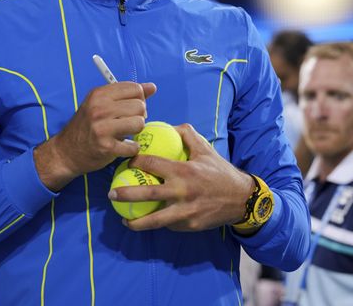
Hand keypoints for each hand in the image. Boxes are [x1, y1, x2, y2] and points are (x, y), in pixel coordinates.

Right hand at [34, 81, 156, 190]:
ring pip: (139, 124)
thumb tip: (152, 87)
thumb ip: (127, 94)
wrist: (66, 152)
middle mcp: (99, 108)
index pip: (135, 89)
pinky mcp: (105, 147)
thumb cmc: (87, 126)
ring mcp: (101, 128)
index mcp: (99, 94)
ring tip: (125, 133)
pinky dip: (131, 149)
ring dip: (136, 132)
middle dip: (139, 116)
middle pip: (140, 106)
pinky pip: (133, 146)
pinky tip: (122, 147)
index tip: (131, 108)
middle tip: (127, 123)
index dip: (139, 99)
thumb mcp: (102, 104)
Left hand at [110, 124, 253, 231]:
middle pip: (147, 194)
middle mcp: (182, 192)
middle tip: (111, 193)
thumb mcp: (204, 148)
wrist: (241, 199)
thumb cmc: (219, 171)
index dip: (135, 161)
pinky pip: (169, 224)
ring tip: (123, 218)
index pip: (151, 164)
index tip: (126, 162)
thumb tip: (167, 126)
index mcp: (183, 170)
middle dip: (125, 194)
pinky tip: (148, 221)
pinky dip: (157, 223)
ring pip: (154, 220)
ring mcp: (185, 211)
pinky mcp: (189, 225)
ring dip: (135, 221)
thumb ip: (186, 134)